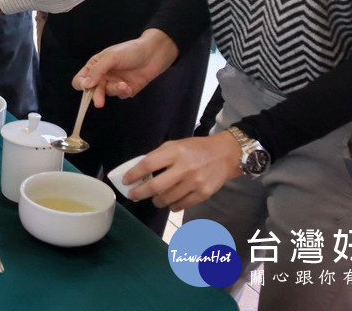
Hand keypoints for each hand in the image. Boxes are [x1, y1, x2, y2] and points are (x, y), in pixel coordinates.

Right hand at [73, 29, 179, 107]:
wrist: (154, 54)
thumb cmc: (131, 51)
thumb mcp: (111, 57)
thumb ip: (97, 71)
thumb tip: (84, 85)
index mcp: (95, 65)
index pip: (80, 79)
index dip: (81, 84)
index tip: (86, 87)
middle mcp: (103, 75)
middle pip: (92, 90)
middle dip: (96, 95)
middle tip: (99, 102)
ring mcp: (114, 83)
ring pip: (107, 94)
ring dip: (114, 90)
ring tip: (123, 85)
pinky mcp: (126, 90)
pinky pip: (120, 95)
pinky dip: (123, 92)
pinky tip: (128, 86)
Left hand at [125, 134, 242, 210]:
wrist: (225, 155)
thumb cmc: (196, 149)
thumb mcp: (175, 145)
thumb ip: (159, 157)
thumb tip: (139, 172)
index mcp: (175, 152)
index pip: (149, 164)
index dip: (134, 174)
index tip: (125, 181)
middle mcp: (184, 167)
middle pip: (155, 186)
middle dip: (140, 193)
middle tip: (133, 195)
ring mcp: (195, 182)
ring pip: (167, 199)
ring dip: (156, 201)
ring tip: (154, 199)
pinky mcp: (204, 194)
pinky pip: (181, 205)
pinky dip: (172, 206)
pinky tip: (170, 202)